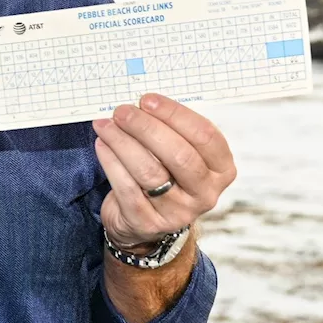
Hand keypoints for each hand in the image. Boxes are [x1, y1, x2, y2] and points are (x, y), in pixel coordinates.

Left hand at [92, 94, 235, 247]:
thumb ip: (169, 129)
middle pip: (179, 155)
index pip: (205, 136)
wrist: (142, 220)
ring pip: (149, 171)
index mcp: (221, 169)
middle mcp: (205, 193)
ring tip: (105, 125)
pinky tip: (102, 145)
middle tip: (122, 111)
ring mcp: (178, 212)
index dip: (175, 114)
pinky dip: (111, 162)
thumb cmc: (163, 173)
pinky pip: (127, 187)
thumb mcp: (177, 153)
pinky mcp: (147, 222)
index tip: (147, 100)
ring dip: (123, 142)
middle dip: (146, 128)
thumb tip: (141, 102)